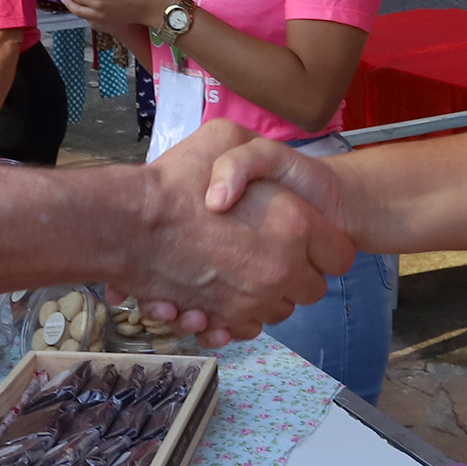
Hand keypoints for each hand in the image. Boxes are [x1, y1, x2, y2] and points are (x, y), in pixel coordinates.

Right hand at [118, 121, 351, 341]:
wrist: (126, 225)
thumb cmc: (175, 180)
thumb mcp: (225, 136)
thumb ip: (254, 153)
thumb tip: (267, 183)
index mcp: (296, 226)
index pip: (340, 256)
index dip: (327, 247)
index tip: (308, 239)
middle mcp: (281, 270)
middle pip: (312, 290)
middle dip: (298, 275)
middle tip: (271, 253)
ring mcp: (253, 301)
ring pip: (279, 312)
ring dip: (267, 296)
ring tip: (241, 271)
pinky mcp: (223, 319)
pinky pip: (247, 329)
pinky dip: (238, 318)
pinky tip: (220, 296)